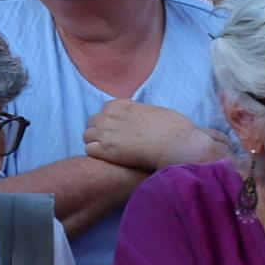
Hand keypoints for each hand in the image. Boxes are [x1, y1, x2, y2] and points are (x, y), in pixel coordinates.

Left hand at [82, 101, 225, 172]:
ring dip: (96, 142)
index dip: (111, 120)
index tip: (119, 129)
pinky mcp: (106, 150)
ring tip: (110, 153)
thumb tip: (141, 118)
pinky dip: (96, 154)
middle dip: (101, 131)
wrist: (176, 144)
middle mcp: (110, 116)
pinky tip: (109, 160)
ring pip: (87, 135)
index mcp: (122, 105)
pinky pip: (89, 149)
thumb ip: (141, 113)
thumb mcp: (155, 111)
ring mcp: (106, 132)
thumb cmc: (175, 129)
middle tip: (114, 143)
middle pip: (93, 122)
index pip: (105, 109)